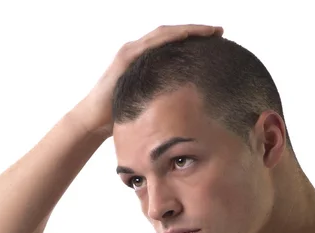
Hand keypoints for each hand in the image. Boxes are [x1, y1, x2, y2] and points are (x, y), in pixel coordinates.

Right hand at [72, 24, 223, 138]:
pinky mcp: (125, 58)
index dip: (194, 40)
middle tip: (219, 31)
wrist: (95, 121)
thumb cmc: (121, 116)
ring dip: (187, 30)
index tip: (217, 41)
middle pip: (171, 34)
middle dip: (196, 30)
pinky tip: (185, 35)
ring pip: (163, 34)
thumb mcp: (149, 104)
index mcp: (145, 61)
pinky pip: (151, 44)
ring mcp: (131, 52)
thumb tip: (190, 109)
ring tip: (209, 30)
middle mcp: (138, 52)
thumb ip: (164, 98)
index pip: (173, 44)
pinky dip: (169, 37)